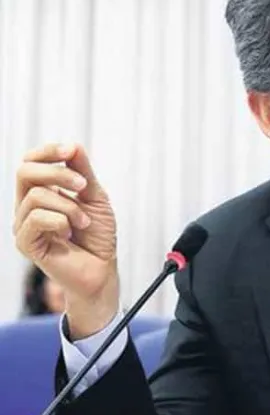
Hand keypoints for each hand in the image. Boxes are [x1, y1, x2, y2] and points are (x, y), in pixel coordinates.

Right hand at [14, 143, 118, 338]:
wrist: (102, 268)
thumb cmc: (98, 235)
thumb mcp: (95, 197)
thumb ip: (83, 172)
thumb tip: (73, 146)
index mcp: (42, 191)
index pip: (30, 161)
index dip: (48, 151)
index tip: (71, 151)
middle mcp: (28, 206)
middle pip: (24, 172)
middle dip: (59, 174)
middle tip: (84, 187)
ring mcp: (24, 224)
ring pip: (36, 196)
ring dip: (70, 207)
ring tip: (83, 222)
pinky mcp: (25, 243)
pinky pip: (36, 219)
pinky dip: (61, 221)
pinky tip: (70, 233)